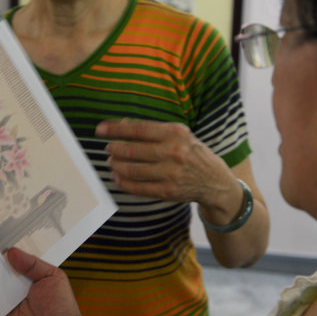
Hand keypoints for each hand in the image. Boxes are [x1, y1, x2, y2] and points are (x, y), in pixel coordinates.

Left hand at [96, 119, 232, 205]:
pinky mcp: (168, 191)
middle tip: (108, 148)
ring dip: (116, 166)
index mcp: (176, 133)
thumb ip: (154, 130)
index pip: (139, 129)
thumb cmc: (193, 153)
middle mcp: (174, 152)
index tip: (100, 130)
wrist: (215, 182)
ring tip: (111, 162)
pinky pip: (138, 187)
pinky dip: (123, 182)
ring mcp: (171, 173)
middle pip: (133, 150)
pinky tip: (117, 177)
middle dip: (114, 149)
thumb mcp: (180, 135)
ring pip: (132, 170)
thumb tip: (122, 124)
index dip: (116, 129)